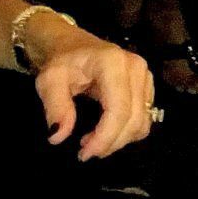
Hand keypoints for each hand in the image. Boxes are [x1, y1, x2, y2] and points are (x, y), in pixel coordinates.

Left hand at [35, 29, 154, 161]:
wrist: (73, 45)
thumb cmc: (62, 62)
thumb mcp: (49, 81)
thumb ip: (55, 107)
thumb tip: (58, 137)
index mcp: (113, 63)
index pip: (119, 109)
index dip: (104, 138)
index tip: (83, 154)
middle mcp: (136, 68)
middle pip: (134, 119)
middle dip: (110, 142)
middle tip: (85, 151)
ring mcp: (145, 77)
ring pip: (142, 122)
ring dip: (119, 139)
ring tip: (94, 141)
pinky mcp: (148, 86)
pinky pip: (144, 118)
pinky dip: (127, 132)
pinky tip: (107, 131)